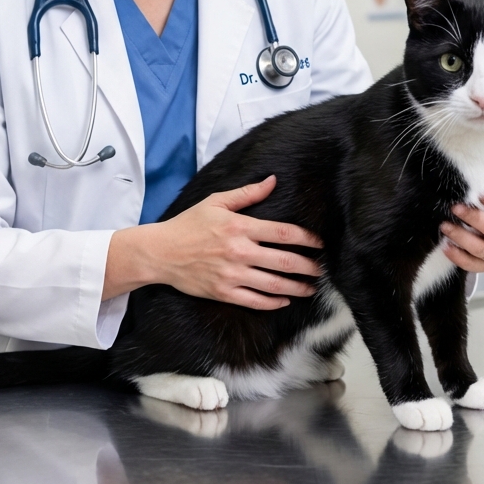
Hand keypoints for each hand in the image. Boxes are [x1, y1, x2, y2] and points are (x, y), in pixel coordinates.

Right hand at [104, 176, 321, 309]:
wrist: (161, 252)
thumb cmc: (189, 224)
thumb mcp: (216, 202)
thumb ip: (247, 193)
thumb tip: (273, 180)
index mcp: (239, 227)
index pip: (282, 233)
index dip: (306, 239)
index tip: (319, 244)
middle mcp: (239, 252)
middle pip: (284, 262)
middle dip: (307, 267)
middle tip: (321, 269)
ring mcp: (232, 275)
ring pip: (273, 285)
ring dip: (296, 288)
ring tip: (310, 288)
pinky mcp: (224, 292)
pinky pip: (255, 301)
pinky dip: (273, 302)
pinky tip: (284, 300)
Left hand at [440, 191, 483, 272]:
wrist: (482, 231)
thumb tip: (469, 182)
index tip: (479, 193)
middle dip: (474, 218)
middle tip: (455, 208)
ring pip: (482, 249)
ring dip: (461, 236)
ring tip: (445, 226)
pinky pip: (472, 264)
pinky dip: (458, 256)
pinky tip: (446, 245)